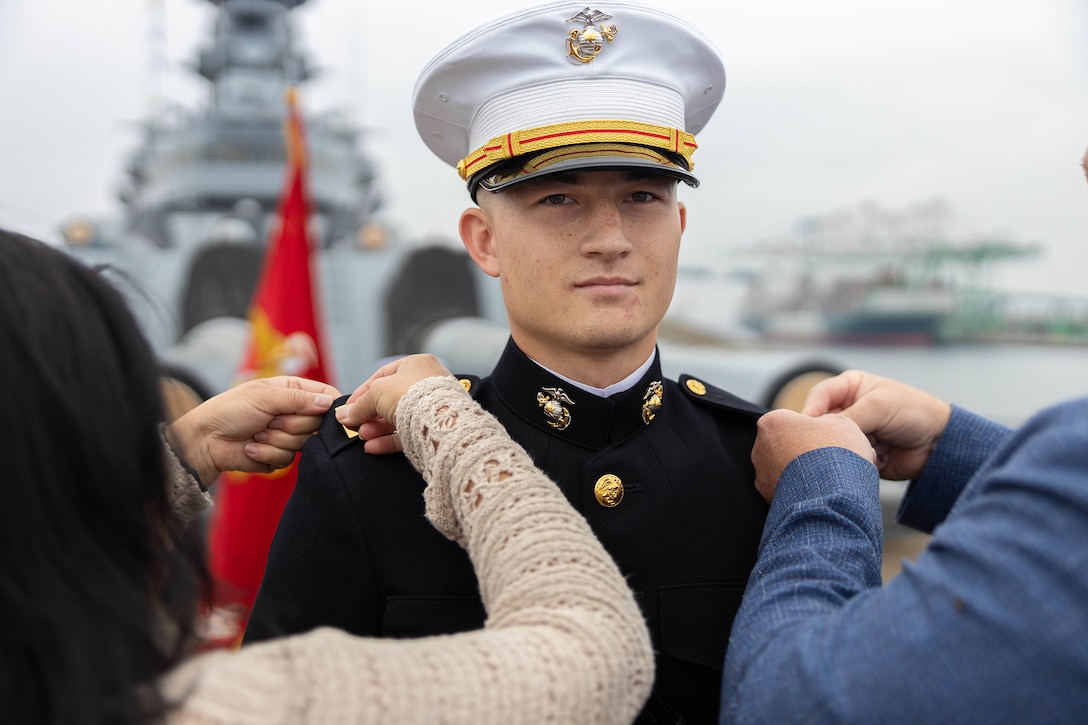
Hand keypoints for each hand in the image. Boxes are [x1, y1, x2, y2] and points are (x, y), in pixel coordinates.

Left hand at [164, 376, 338, 486]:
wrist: (206, 440)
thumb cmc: (230, 410)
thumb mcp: (265, 396)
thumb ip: (298, 399)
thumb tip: (328, 403)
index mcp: (293, 392)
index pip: (326, 396)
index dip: (329, 406)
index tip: (323, 413)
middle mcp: (294, 413)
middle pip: (317, 424)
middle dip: (291, 424)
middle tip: (269, 420)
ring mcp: (288, 436)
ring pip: (303, 444)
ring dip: (276, 440)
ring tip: (256, 433)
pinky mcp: (280, 456)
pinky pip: (287, 460)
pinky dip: (267, 453)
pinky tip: (252, 447)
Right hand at [336, 354, 455, 454]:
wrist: (439, 421)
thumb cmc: (413, 395)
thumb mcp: (377, 393)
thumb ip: (359, 405)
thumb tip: (344, 416)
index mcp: (416, 365)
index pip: (384, 375)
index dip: (363, 391)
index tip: (350, 406)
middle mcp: (427, 383)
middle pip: (390, 399)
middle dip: (370, 414)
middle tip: (355, 425)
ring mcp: (432, 406)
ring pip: (398, 418)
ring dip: (377, 428)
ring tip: (363, 436)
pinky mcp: (434, 428)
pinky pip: (408, 433)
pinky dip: (389, 440)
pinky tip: (374, 446)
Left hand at [753, 409, 874, 502]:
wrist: (831, 498)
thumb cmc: (835, 455)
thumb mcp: (840, 422)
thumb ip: (824, 420)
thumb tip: (822, 427)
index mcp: (772, 422)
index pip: (791, 420)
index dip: (813, 429)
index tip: (828, 439)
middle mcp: (759, 447)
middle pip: (785, 443)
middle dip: (802, 450)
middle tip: (827, 459)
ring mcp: (761, 474)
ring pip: (783, 467)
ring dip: (799, 471)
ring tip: (823, 478)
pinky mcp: (767, 497)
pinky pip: (784, 488)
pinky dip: (797, 489)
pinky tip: (815, 493)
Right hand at [801, 370, 951, 480]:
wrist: (940, 444)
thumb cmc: (914, 412)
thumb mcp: (878, 407)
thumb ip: (846, 417)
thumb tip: (818, 431)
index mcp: (849, 388)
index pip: (818, 397)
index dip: (810, 411)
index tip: (806, 426)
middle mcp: (848, 409)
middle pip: (822, 423)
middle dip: (830, 433)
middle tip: (834, 442)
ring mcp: (853, 433)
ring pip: (832, 444)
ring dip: (847, 448)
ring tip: (870, 447)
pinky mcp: (859, 454)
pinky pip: (846, 460)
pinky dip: (857, 461)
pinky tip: (876, 458)